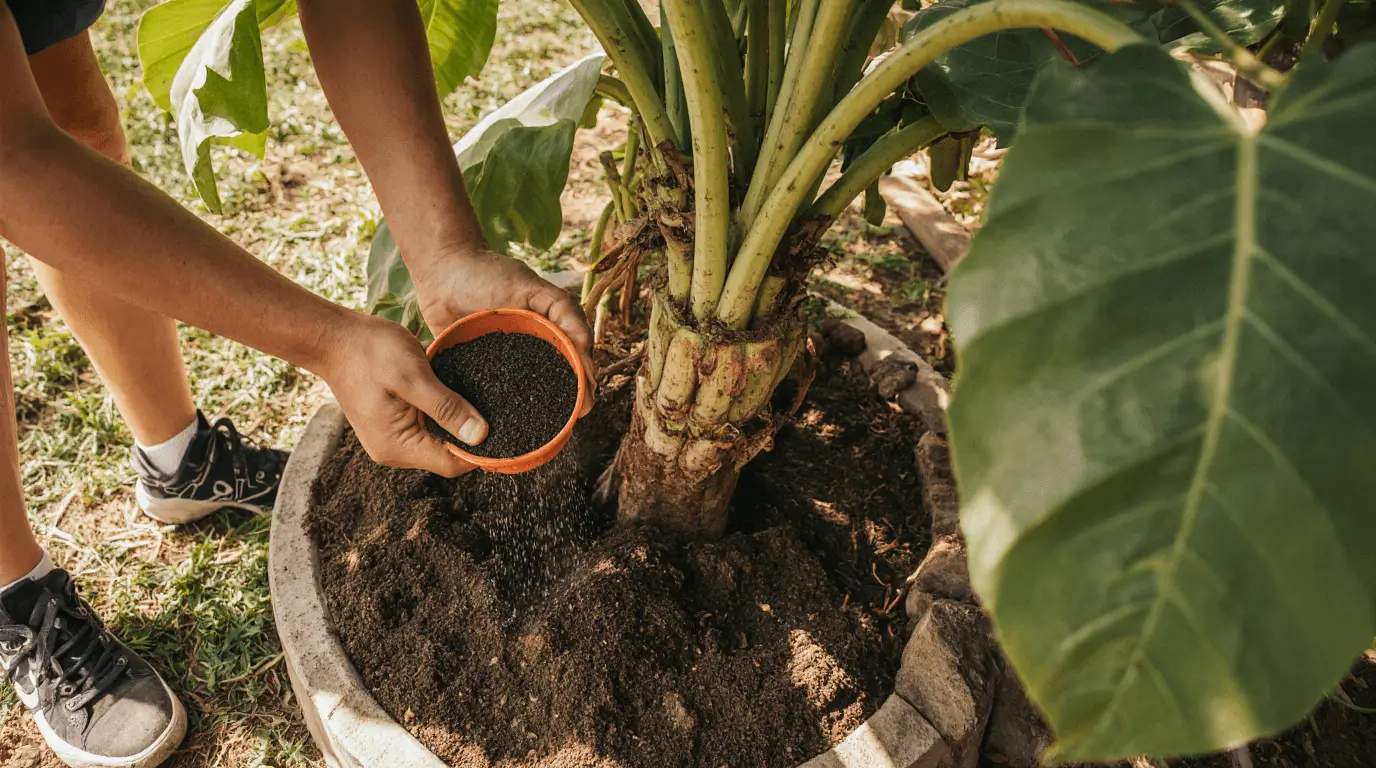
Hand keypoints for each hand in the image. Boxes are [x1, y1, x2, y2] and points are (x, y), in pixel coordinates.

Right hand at [320, 313, 488, 476]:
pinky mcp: (393, 422)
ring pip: (439, 439)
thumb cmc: (369, 352)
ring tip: (479, 399)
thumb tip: (480, 436)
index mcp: (397, 446)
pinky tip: (456, 394)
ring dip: (458, 422)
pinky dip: (444, 413)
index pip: (452, 464)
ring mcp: (392, 437)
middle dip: (472, 436)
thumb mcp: (414, 377)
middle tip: (497, 409)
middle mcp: (394, 450)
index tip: (507, 429)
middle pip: (447, 455)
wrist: (334, 337)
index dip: (481, 451)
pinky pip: (427, 426)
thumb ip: (447, 408)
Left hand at [411, 245, 595, 413]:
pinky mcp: (477, 368)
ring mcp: (504, 359)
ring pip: (525, 389)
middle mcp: (530, 345)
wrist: (440, 271)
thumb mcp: (530, 287)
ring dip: (537, 409)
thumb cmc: (487, 273)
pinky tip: (506, 425)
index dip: (584, 380)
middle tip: (572, 422)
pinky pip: (491, 392)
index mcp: (548, 327)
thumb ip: (561, 310)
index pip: (575, 357)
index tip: (587, 403)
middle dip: (567, 400)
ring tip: (546, 430)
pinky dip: (499, 407)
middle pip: (554, 378)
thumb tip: (586, 345)